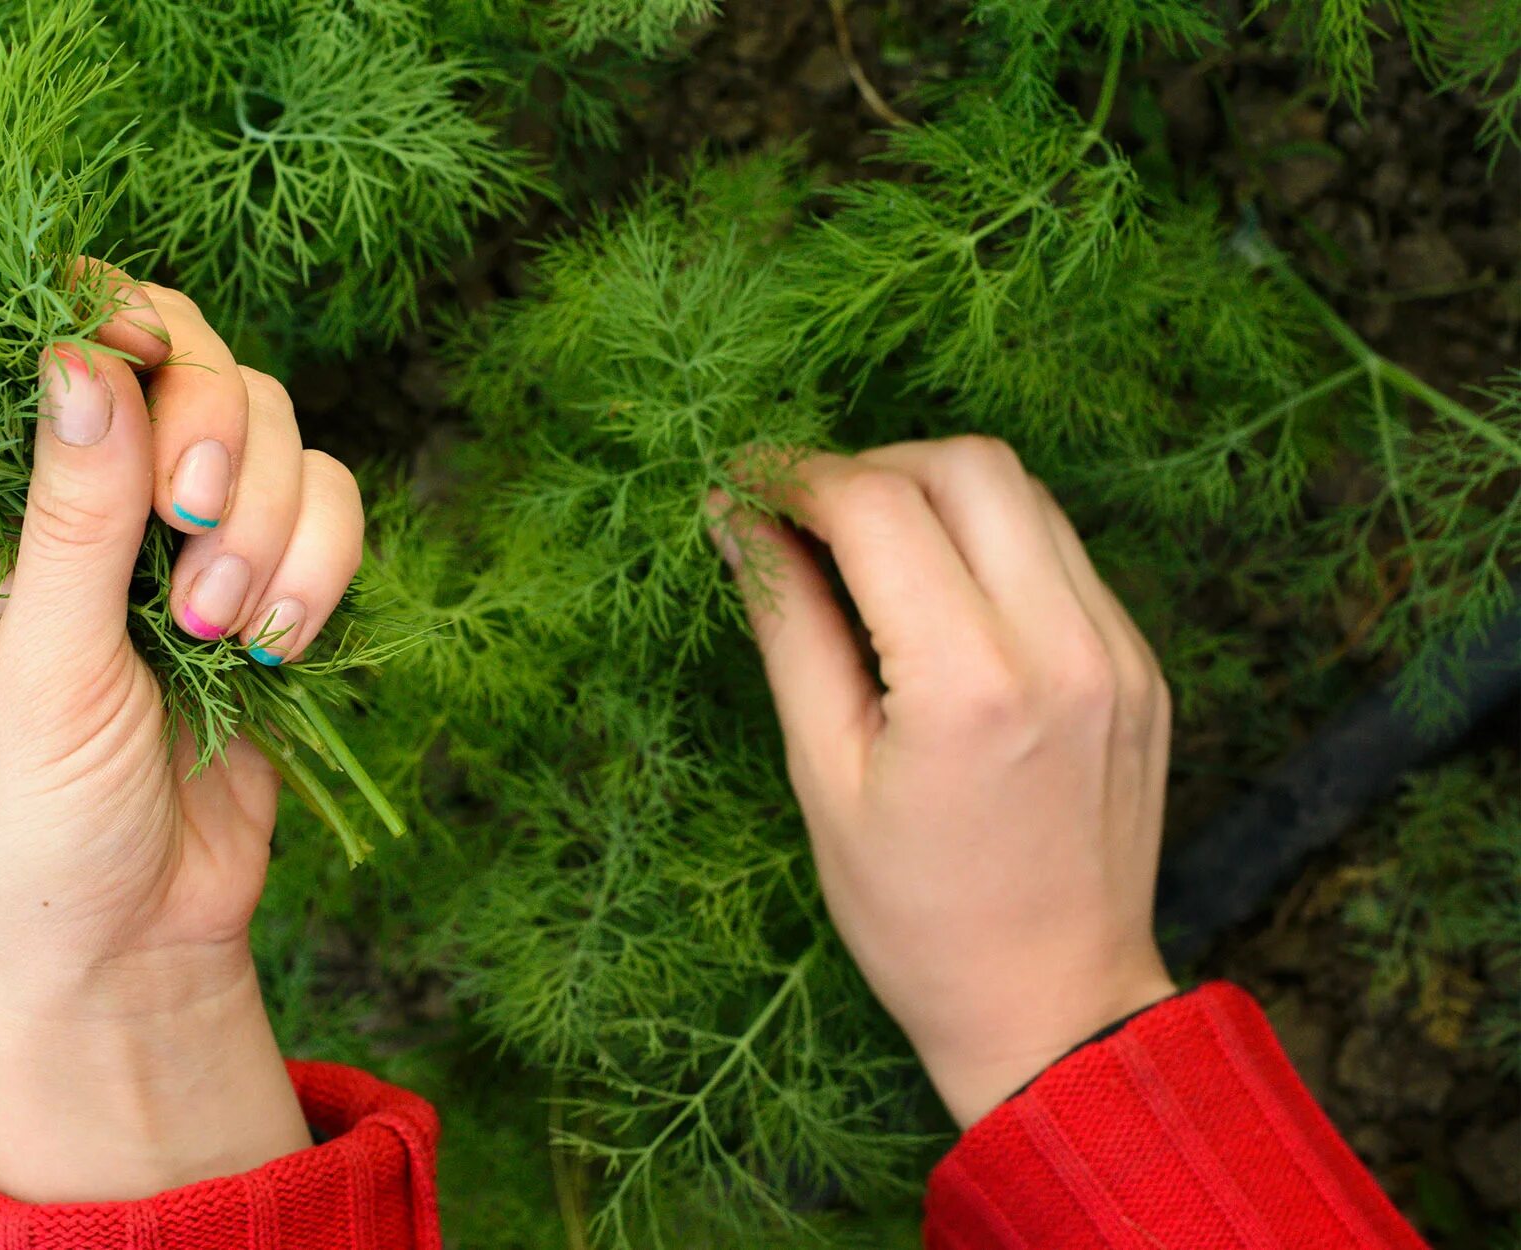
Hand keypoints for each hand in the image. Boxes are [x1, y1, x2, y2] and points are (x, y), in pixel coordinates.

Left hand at [0, 266, 364, 1200]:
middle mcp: (72, 491)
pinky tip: (276, 648)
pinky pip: (323, 501)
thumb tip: (79, 358)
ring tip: (221, 634)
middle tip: (190, 523)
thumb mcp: (40, 673)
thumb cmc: (31, 826)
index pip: (30, 339)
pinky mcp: (258, 576)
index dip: (96, 317)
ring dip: (264, 517)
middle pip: (171, 350)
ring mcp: (170, 530)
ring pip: (263, 417)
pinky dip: (318, 560)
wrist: (130, 948)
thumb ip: (71, 517)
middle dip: (204, 429)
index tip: (141, 355)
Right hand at [718, 436, 1176, 1126]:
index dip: (794, 478)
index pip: (877, 506)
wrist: (1055, 1005)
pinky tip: (936, 599)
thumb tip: (733, 521)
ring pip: (1024, 496)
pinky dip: (988, 544)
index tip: (740, 487)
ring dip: (933, 495)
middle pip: (967, 466)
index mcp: (971, 685)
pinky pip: (1061, 555)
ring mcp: (1117, 653)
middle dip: (870, 466)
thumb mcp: (824, 773)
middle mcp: (1062, 648)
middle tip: (803, 516)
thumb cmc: (915, 915)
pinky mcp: (1140, 666)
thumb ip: (787, 627)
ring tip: (864, 550)